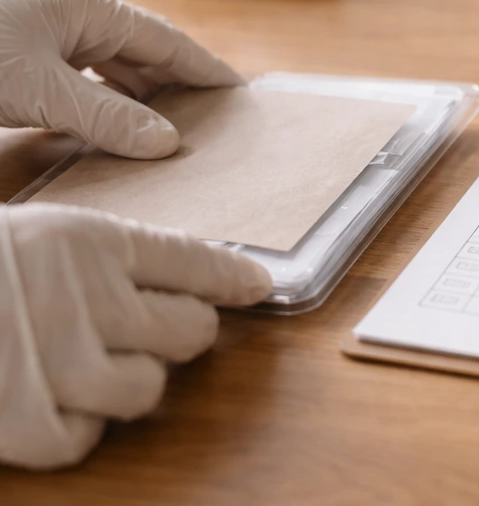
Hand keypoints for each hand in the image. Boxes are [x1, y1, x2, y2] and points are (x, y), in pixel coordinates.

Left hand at [0, 0, 242, 158]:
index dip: (206, 69)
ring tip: (166, 133)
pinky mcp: (22, 55)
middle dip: (175, 88)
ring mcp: (45, 34)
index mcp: (88, 7)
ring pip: (109, 68)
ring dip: (136, 100)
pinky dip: (100, 104)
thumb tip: (166, 143)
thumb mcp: (40, 91)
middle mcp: (72, 15)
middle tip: (210, 124)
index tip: (239, 94)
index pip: (167, 41)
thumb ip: (106, 118)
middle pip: (142, 54)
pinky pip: (78, 80)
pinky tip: (109, 129)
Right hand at [0, 203, 272, 469]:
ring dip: (129, 380)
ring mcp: (60, 365)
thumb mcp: (44, 234)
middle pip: (191, 332)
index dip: (234, 278)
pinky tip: (48, 399)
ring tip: (85, 363)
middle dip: (176, 331)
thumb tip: (210, 277)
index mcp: (90, 242)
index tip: (258, 286)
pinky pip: (90, 437)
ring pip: (150, 389)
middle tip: (146, 329)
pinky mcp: (26, 424)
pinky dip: (76, 426)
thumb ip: (116, 253)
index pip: (195, 262)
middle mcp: (87, 299)